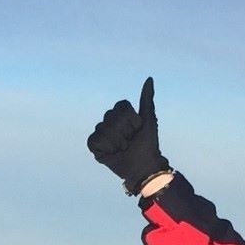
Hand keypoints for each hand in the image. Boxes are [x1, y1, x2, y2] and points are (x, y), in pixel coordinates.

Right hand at [87, 77, 169, 194]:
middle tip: (131, 141)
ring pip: (104, 129)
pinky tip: (112, 153)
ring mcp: (101, 133)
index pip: (121, 107)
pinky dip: (105, 147)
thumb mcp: (149, 119)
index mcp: (121, 114)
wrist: (143, 166)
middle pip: (112, 117)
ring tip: (123, 149)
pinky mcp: (95, 146)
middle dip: (125, 131)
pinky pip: (94, 140)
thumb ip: (147, 99)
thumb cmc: (149, 144)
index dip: (131, 120)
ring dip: (117, 142)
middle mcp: (109, 122)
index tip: (138, 129)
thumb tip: (149, 78)